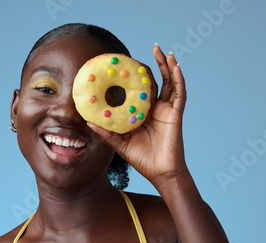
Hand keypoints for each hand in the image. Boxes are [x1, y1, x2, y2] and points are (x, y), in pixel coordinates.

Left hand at [88, 44, 187, 183]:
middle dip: (156, 64)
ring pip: (171, 82)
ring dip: (168, 66)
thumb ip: (106, 132)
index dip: (137, 75)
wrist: (160, 172)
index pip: (142, 89)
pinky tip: (175, 66)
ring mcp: (168, 109)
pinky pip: (179, 92)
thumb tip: (87, 121)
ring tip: (164, 51)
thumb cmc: (142, 159)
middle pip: (158, 80)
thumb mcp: (119, 142)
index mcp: (144, 112)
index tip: (128, 62)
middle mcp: (157, 108)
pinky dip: (179, 78)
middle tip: (151, 47)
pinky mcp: (176, 113)